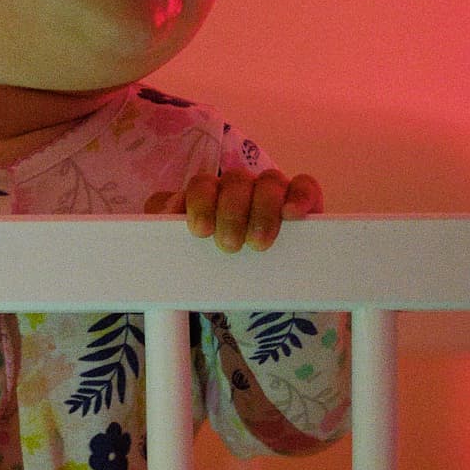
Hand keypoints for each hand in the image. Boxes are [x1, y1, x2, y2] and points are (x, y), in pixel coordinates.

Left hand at [144, 168, 322, 252]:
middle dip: (231, 213)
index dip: (200, 202)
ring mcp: (270, 192)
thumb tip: (167, 212)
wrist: (245, 288)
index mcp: (209, 197)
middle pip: (235, 182)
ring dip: (263, 210)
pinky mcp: (300, 201)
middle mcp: (238, 189)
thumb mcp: (184, 256)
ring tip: (259, 243)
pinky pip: (304, 186)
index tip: (200, 229)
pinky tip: (292, 213)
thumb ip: (165, 233)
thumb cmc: (210, 268)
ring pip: (269, 181)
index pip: (202, 185)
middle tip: (229, 245)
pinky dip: (299, 195)